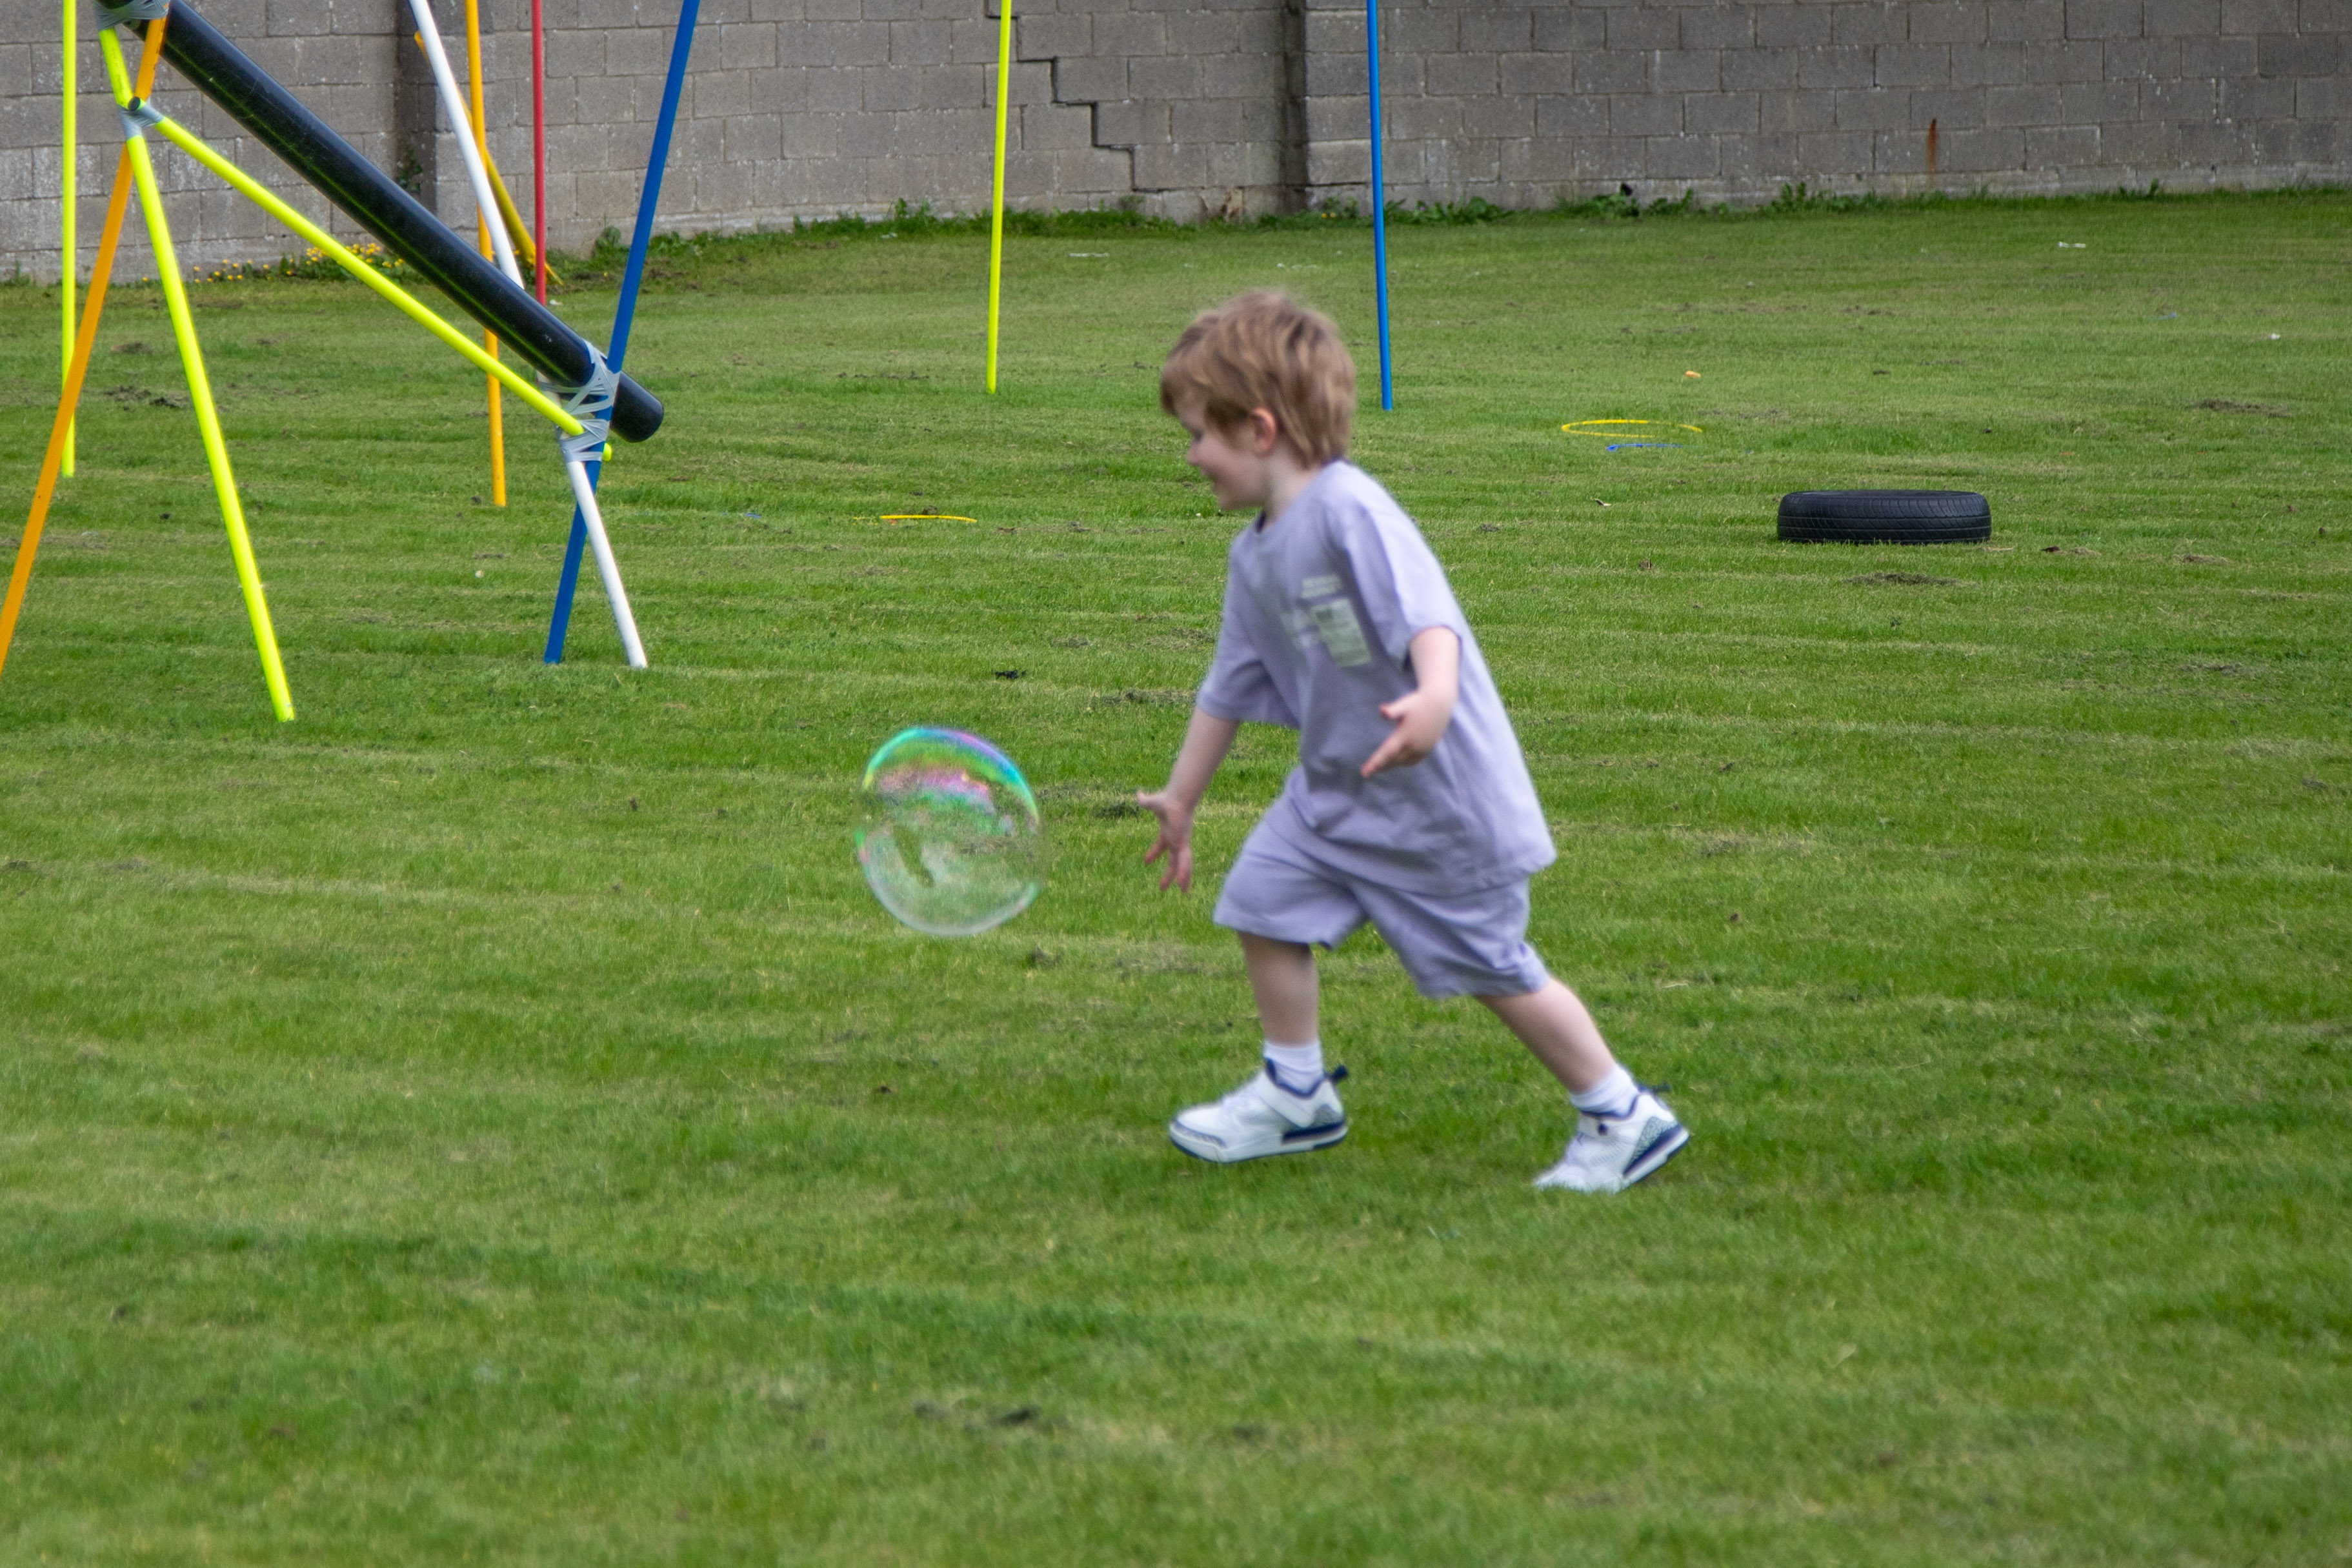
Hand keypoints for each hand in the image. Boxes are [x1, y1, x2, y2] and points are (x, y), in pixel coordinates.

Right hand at [1137, 788, 1196, 890]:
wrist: (1176, 799)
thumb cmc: (1166, 799)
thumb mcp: (1150, 803)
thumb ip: (1144, 800)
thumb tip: (1138, 793)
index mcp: (1168, 832)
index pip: (1161, 846)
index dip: (1153, 854)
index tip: (1146, 862)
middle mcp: (1176, 839)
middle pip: (1172, 861)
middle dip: (1168, 874)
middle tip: (1162, 888)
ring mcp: (1181, 843)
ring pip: (1181, 864)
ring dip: (1182, 878)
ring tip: (1184, 893)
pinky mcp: (1184, 844)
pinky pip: (1184, 863)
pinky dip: (1184, 874)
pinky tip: (1182, 886)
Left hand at [1363, 626, 1461, 776]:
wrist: (1440, 703)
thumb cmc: (1418, 702)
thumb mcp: (1404, 704)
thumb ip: (1393, 710)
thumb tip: (1382, 710)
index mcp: (1405, 736)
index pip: (1387, 753)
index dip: (1375, 763)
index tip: (1364, 772)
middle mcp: (1414, 745)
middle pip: (1393, 760)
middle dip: (1380, 766)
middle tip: (1366, 772)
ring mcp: (1423, 748)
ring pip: (1404, 762)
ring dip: (1391, 765)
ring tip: (1380, 767)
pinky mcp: (1428, 748)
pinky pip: (1414, 761)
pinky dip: (1404, 763)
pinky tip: (1398, 761)